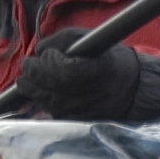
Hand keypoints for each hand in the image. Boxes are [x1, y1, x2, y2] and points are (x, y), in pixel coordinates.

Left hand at [15, 32, 143, 120]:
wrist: (130, 88)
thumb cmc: (108, 59)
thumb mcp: (89, 38)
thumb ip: (62, 39)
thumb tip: (39, 49)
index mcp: (95, 72)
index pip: (61, 70)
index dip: (49, 60)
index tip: (48, 53)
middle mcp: (86, 95)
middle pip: (47, 85)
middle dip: (32, 72)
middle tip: (29, 64)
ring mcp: (78, 111)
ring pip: (42, 98)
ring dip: (31, 86)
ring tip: (30, 76)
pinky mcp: (73, 119)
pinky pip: (48, 108)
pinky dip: (40, 98)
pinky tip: (41, 89)